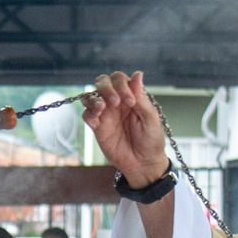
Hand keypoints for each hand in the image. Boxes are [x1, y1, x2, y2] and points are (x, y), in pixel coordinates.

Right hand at [81, 71, 169, 187]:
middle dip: (106, 87)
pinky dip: (89, 112)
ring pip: (91, 96)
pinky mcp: (97, 127)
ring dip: (94, 98)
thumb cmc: (151, 141)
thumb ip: (141, 98)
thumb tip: (138, 74)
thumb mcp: (151, 119)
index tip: (130, 102)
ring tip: (102, 108)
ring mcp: (105, 114)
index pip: (120, 79)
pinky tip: (96, 117)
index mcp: (131, 97)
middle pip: (103, 82)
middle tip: (116, 102)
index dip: (122, 85)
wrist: (143, 164)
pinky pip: (86, 114)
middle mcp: (116, 102)